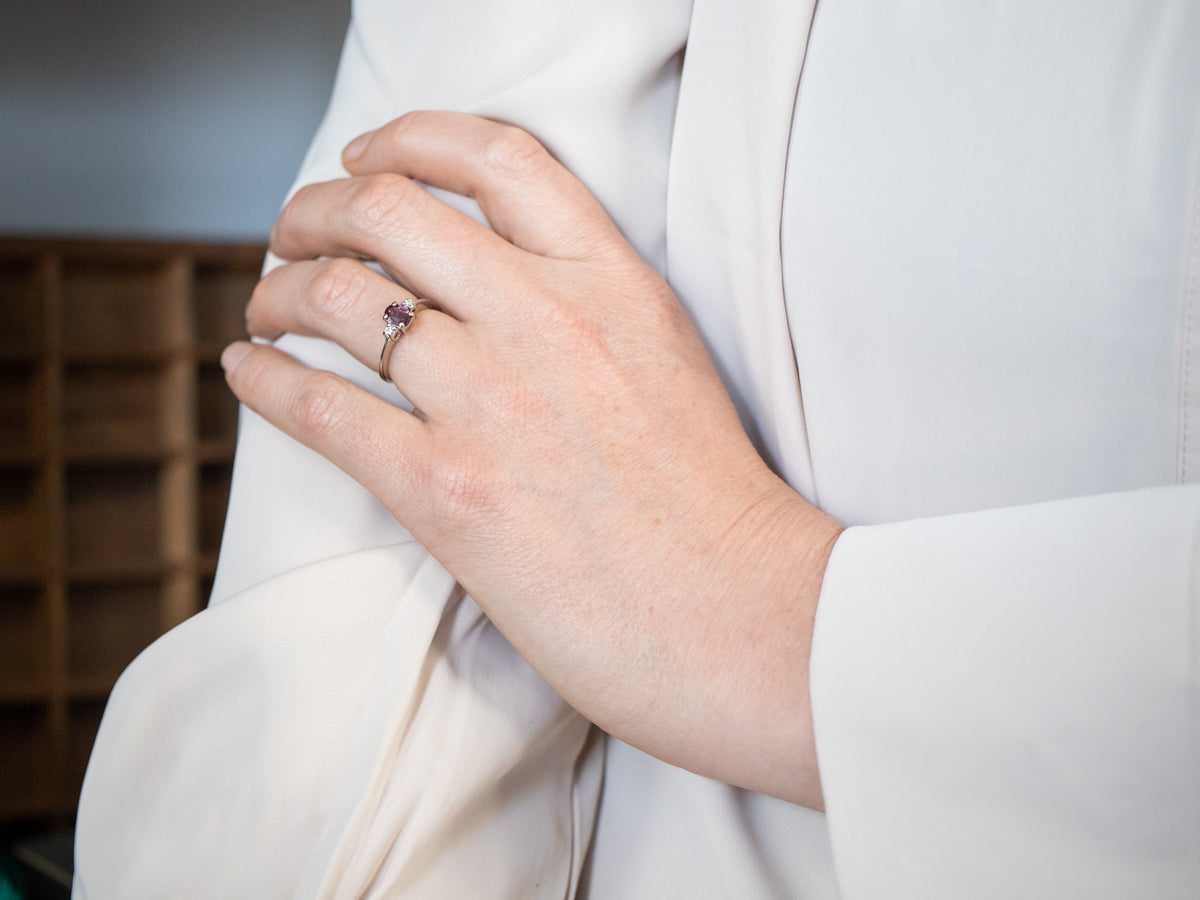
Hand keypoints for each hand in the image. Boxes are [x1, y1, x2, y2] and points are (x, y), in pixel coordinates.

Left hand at [222, 111, 841, 806]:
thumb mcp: (669, 358)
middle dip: (315, 210)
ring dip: (279, 291)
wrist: (739, 616)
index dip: (409, 140)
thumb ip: (589, 302)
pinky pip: (323, 407)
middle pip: (388, 210)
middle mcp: (547, 320)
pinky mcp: (449, 492)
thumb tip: (493, 280)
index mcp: (613, 281)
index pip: (496, 158)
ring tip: (268, 306)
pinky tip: (248, 370)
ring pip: (339, 297)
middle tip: (295, 234)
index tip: (366, 158)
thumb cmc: (712, 502)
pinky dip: (266, 379)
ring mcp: (492, 402)